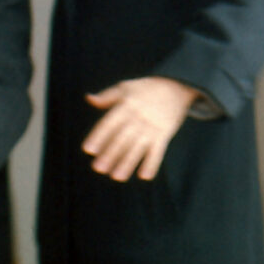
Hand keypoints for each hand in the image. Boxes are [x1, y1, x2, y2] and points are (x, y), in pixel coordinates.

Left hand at [82, 76, 199, 181]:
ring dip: (127, 163)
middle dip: (110, 154)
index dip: (98, 136)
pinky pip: (158, 151)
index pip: (109, 123)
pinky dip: (152, 163)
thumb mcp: (125, 87)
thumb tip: (89, 98)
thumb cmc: (145, 88)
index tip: (88, 150)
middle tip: (98, 168)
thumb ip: (106, 96)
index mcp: (126, 106)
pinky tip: (144, 176)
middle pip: (122, 138)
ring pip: (138, 148)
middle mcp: (138, 117)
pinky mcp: (165, 134)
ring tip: (116, 176)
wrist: (175, 87)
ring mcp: (152, 127)